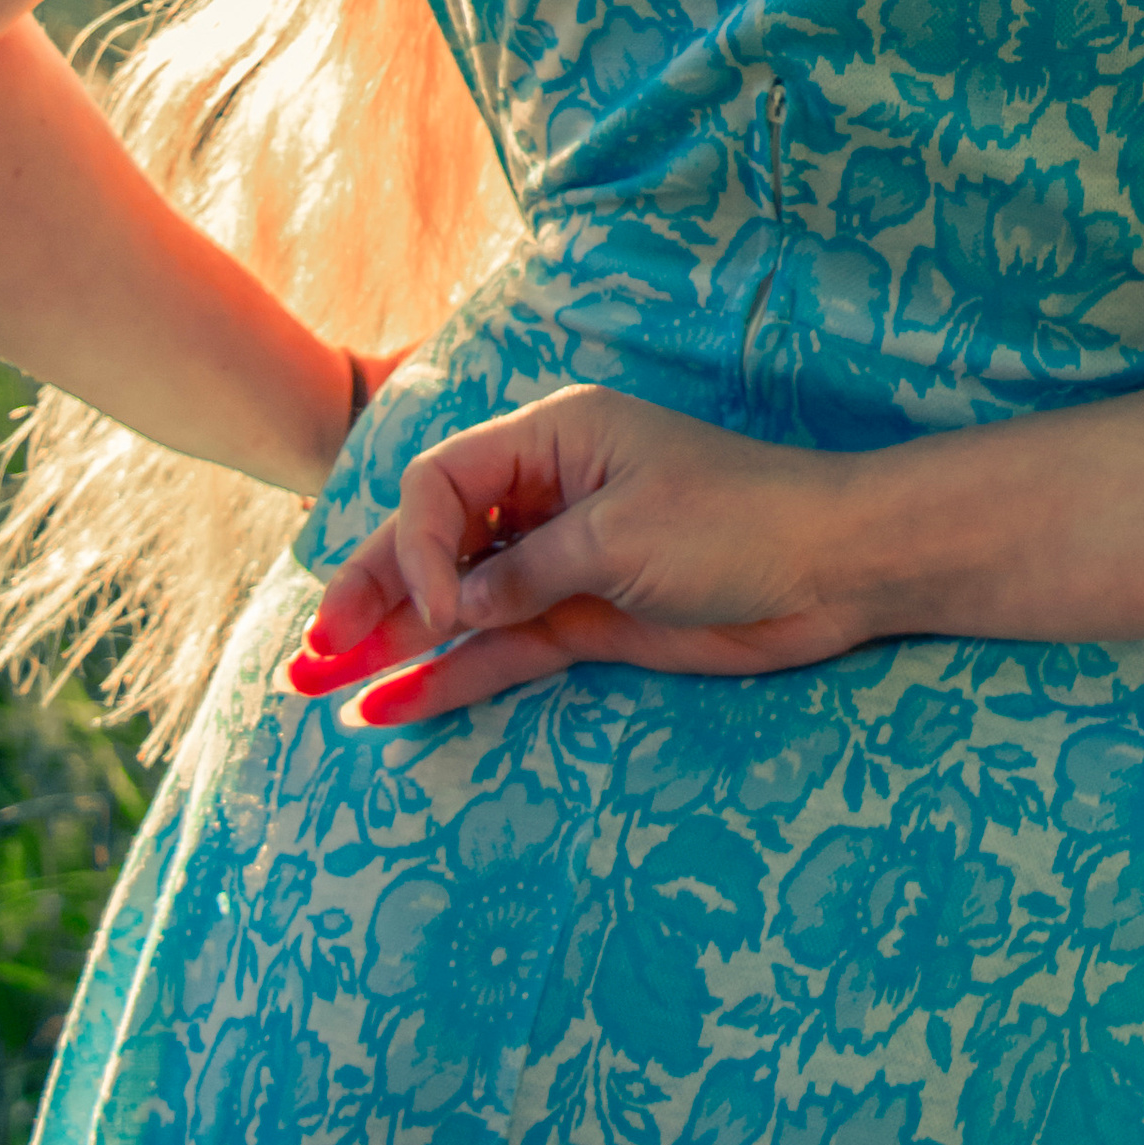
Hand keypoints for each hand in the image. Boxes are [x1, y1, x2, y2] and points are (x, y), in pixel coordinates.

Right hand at [281, 386, 877, 727]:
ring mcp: (562, 560)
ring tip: (315, 685)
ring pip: (457, 601)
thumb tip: (454, 606)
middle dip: (369, 593)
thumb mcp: (621, 537)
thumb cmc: (738, 522)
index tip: (447, 607)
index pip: (443, 482)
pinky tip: (388, 706)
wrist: (832, 569)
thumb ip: (528, 572)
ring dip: (392, 640)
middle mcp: (546, 493)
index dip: (419, 545)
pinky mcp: (585, 618)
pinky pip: (499, 648)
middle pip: (434, 542)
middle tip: (310, 654)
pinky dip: (448, 676)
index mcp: (554, 438)